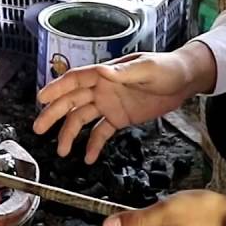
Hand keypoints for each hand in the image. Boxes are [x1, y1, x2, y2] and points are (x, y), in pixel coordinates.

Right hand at [34, 51, 197, 162]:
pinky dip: (93, 144)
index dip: (57, 88)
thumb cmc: (168, 68)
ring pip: (82, 119)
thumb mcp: (148, 69)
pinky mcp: (119, 118)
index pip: (76, 79)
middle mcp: (103, 89)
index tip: (42, 98)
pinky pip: (101, 132)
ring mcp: (109, 104)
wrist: (186, 80)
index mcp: (106, 74)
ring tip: (61, 150)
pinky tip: (87, 157)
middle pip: (72, 101)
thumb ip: (125, 73)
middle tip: (39, 128)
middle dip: (54, 114)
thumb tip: (103, 72)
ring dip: (70, 134)